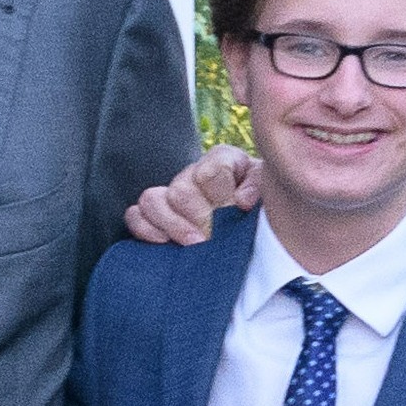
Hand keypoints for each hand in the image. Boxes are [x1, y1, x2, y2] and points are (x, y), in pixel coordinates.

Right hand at [117, 144, 257, 246]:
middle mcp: (193, 175)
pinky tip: (164, 242)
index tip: (235, 213)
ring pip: (151, 199)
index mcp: (223, 161)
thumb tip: (240, 200)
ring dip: (172, 225)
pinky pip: (135, 215)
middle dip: (197, 217)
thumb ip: (257, 186)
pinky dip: (145, 229)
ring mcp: (172, 195)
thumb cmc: (265, 209)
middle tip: (213, 237)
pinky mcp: (155, 218)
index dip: (219, 195)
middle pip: (180, 190)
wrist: (263, 231)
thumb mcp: (270, 192)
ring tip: (195, 243)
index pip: (210, 171)